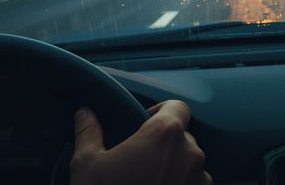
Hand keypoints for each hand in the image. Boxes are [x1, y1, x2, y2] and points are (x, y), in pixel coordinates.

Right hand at [71, 100, 210, 184]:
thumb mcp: (88, 164)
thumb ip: (89, 132)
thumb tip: (84, 113)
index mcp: (165, 134)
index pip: (178, 106)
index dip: (161, 111)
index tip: (144, 124)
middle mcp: (191, 152)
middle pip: (182, 135)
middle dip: (163, 144)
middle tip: (138, 160)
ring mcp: (199, 179)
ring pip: (189, 161)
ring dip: (173, 166)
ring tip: (146, 181)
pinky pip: (194, 183)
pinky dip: (180, 184)